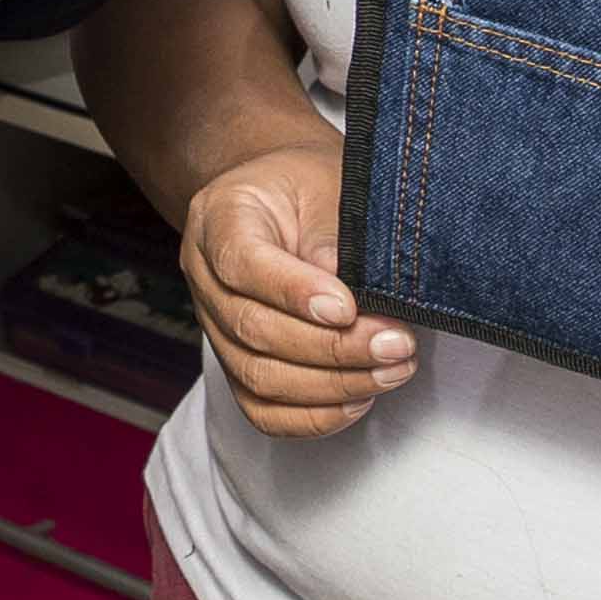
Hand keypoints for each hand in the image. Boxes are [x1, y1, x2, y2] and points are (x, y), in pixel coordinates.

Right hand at [177, 127, 410, 437]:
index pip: (241, 263)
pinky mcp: (235, 361)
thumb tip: (355, 295)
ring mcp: (215, 324)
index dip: (293, 292)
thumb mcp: (325, 182)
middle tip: (396, 343)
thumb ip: (333, 234)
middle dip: (332, 347)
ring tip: (393, 370)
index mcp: (219, 217)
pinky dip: (311, 417)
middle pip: (252, 328)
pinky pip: (261, 409)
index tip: (349, 307)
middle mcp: (204, 275)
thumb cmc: (305, 184)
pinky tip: (358, 399)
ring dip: (332, 385)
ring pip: (258, 376)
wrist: (278, 196)